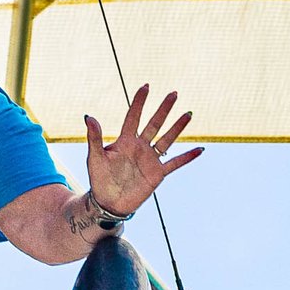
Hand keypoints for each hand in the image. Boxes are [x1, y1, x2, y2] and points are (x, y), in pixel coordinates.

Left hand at [83, 84, 202, 217]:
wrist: (108, 202)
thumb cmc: (99, 179)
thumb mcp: (95, 157)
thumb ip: (94, 138)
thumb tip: (89, 117)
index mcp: (125, 141)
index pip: (133, 117)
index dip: (139, 102)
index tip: (146, 86)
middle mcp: (140, 147)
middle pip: (154, 124)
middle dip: (164, 109)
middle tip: (174, 93)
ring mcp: (150, 160)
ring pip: (167, 139)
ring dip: (177, 127)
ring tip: (188, 114)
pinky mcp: (158, 174)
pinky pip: (175, 163)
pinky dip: (187, 157)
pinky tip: (200, 149)